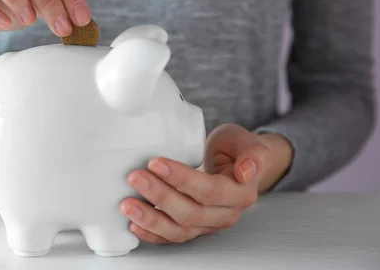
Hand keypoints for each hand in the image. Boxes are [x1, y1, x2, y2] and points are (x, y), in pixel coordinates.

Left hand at [119, 124, 292, 243]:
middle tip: (136, 177)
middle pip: (191, 213)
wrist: (235, 164)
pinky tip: (134, 224)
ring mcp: (208, 225)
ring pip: (180, 230)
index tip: (156, 163)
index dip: (181, 179)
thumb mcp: (245, 141)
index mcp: (240, 193)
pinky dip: (152, 234)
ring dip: (151, 219)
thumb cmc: (235, 150)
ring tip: (128, 204)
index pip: (209, 190)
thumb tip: (247, 171)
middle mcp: (225, 214)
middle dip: (160, 196)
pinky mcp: (193, 229)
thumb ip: (252, 153)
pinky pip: (172, 238)